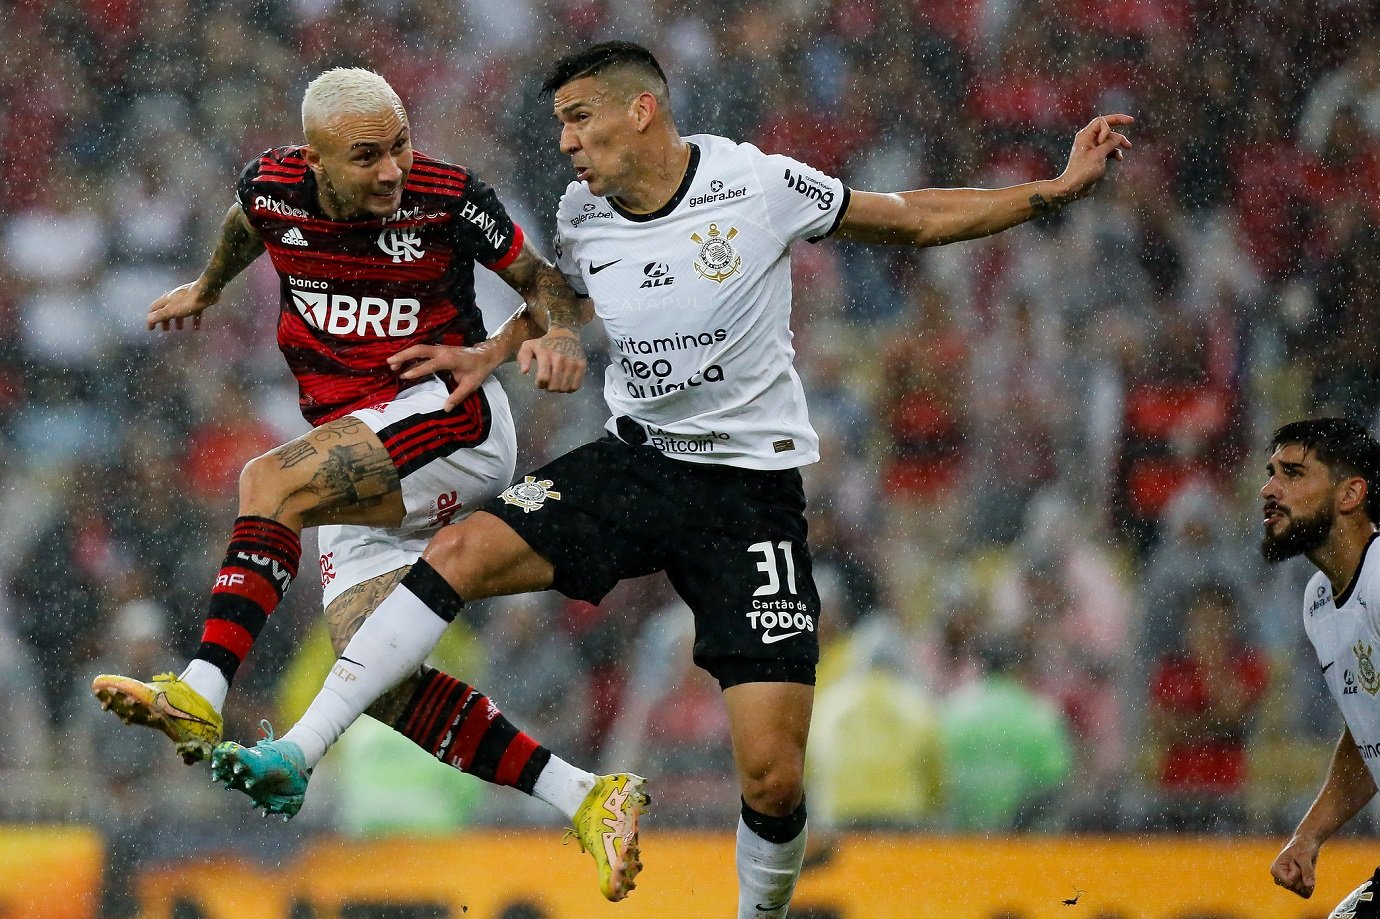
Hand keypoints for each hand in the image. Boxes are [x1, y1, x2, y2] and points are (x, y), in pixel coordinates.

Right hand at [148, 280, 216, 330]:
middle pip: (166, 310)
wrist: (206, 291)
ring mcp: (186, 299)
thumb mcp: (171, 311)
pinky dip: (193, 320)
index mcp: (166, 300)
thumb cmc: (187, 302)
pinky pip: (194, 312)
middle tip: (166, 330)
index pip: (153, 308)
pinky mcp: (197, 302)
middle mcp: (174, 298)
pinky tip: (196, 328)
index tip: (151, 329)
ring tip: (180, 329)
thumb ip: (160, 315)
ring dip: (178, 320)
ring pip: (179, 311)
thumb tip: (148, 320)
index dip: (151, 319)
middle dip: (165, 320)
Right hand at [387, 342, 504, 411]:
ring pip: (418, 348)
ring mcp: (440, 349)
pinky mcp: (439, 350)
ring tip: (391, 363)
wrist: (486, 354)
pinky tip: (402, 361)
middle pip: (419, 350)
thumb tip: (446, 409)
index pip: (430, 364)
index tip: (404, 376)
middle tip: (390, 363)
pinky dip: (410, 354)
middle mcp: (442, 351)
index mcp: (449, 359)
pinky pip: (422, 350)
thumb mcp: (470, 385)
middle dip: (404, 355)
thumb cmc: (479, 369)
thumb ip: (457, 396)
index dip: (417, 370)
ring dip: (404, 354)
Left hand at [517, 327, 586, 392]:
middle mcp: (560, 358)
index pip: (543, 378)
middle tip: (549, 383)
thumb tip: (524, 372)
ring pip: (564, 388)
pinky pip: (575, 386)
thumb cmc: (545, 344)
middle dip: (549, 388)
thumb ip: (523, 357)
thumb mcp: (529, 346)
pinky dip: (569, 388)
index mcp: (545, 353)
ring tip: (557, 382)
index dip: (540, 384)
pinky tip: (566, 382)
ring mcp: (572, 362)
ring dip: (559, 389)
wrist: (565, 334)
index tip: (540, 382)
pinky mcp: (582, 365)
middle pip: (554, 386)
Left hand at [1057, 114, 1133, 200]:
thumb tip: (1118, 137)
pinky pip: (1108, 150)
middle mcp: (1088, 140)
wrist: (1074, 187)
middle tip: (1131, 121)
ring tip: (1129, 147)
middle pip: (1106, 129)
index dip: (1109, 126)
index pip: (1101, 121)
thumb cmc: (1083, 170)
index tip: (1105, 141)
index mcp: (1085, 136)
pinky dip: (1114, 152)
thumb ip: (1110, 143)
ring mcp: (1092, 149)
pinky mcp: (1095, 157)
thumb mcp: (1099, 154)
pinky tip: (1119, 159)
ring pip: (1109, 140)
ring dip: (1119, 143)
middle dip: (1118, 128)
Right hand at [1271, 835, 1319, 897]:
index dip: (1297, 872)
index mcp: (1275, 870)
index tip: (1295, 861)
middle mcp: (1280, 878)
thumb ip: (1307, 870)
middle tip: (1301, 863)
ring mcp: (1288, 882)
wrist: (1307, 842)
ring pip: (1302, 891)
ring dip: (1307, 879)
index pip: (1288, 881)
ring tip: (1304, 867)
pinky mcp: (1296, 884)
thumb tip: (1309, 885)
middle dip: (1303, 876)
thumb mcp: (1304, 856)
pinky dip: (1311, 884)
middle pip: (1295, 887)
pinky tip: (1308, 873)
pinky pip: (1306, 893)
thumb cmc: (1302, 846)